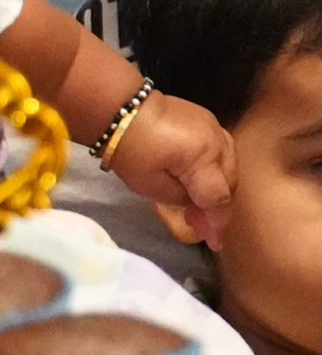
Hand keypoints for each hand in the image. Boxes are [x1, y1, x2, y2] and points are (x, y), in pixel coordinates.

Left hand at [109, 92, 236, 251]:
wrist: (124, 111)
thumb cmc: (133, 153)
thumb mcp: (153, 187)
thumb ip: (182, 200)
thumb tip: (199, 208)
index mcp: (202, 158)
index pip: (218, 197)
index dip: (218, 223)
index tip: (216, 243)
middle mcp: (216, 141)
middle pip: (229, 182)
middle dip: (218, 208)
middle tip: (203, 229)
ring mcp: (214, 127)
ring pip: (229, 166)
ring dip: (220, 190)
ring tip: (201, 209)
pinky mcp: (207, 121)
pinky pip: (222, 152)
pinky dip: (216, 172)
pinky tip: (201, 185)